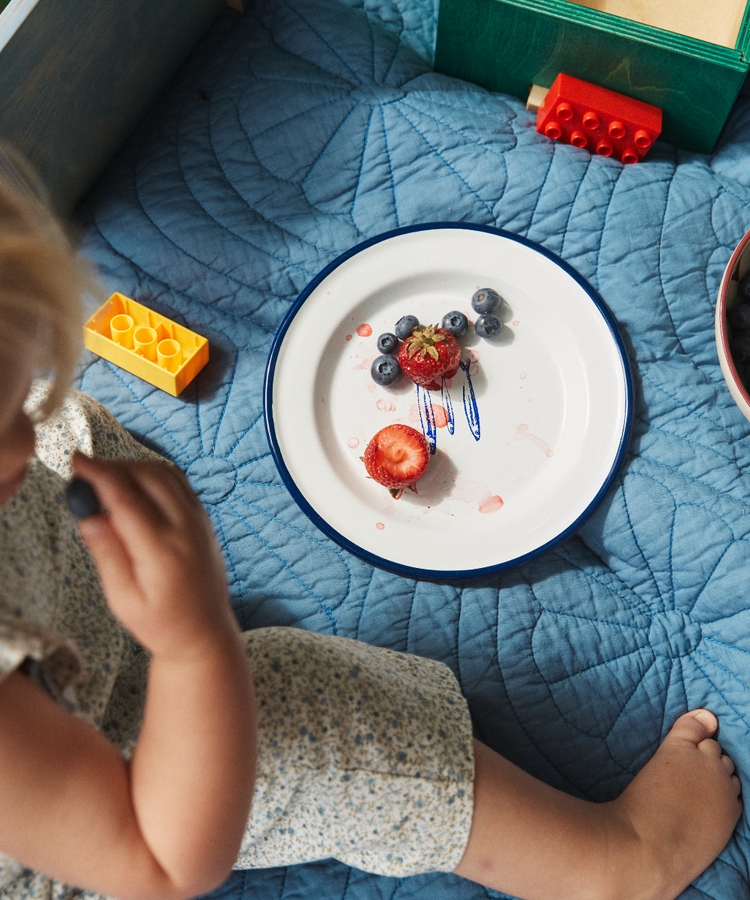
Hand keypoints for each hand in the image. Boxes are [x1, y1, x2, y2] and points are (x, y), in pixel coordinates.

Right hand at [71, 452, 234, 657]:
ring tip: (105, 479)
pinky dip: (153, 473)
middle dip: (113, 466)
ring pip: (165, 473)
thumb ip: (108, 556)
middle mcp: (186, 528)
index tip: (76, 459)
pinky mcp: (203, 519)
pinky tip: (133, 485)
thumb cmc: (161, 623)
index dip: (99, 474)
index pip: (127, 498)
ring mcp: (199, 520)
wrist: (204, 633)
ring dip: (133, 466)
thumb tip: (89, 518)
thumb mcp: (124, 601)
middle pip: (147, 476)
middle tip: (85, 472)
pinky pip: (179, 482)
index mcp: (163, 549)